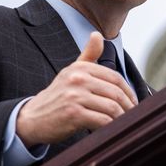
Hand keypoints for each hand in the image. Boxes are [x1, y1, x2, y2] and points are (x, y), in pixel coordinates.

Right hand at [16, 32, 137, 145]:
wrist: (32, 118)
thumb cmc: (56, 97)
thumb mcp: (71, 73)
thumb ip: (87, 56)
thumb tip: (97, 35)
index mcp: (80, 68)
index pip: (115, 78)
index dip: (129, 92)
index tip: (133, 103)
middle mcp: (77, 79)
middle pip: (116, 93)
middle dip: (128, 106)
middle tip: (133, 116)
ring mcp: (75, 97)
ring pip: (112, 107)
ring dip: (123, 118)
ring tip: (125, 124)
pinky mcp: (74, 114)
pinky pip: (103, 121)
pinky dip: (112, 127)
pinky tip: (113, 130)